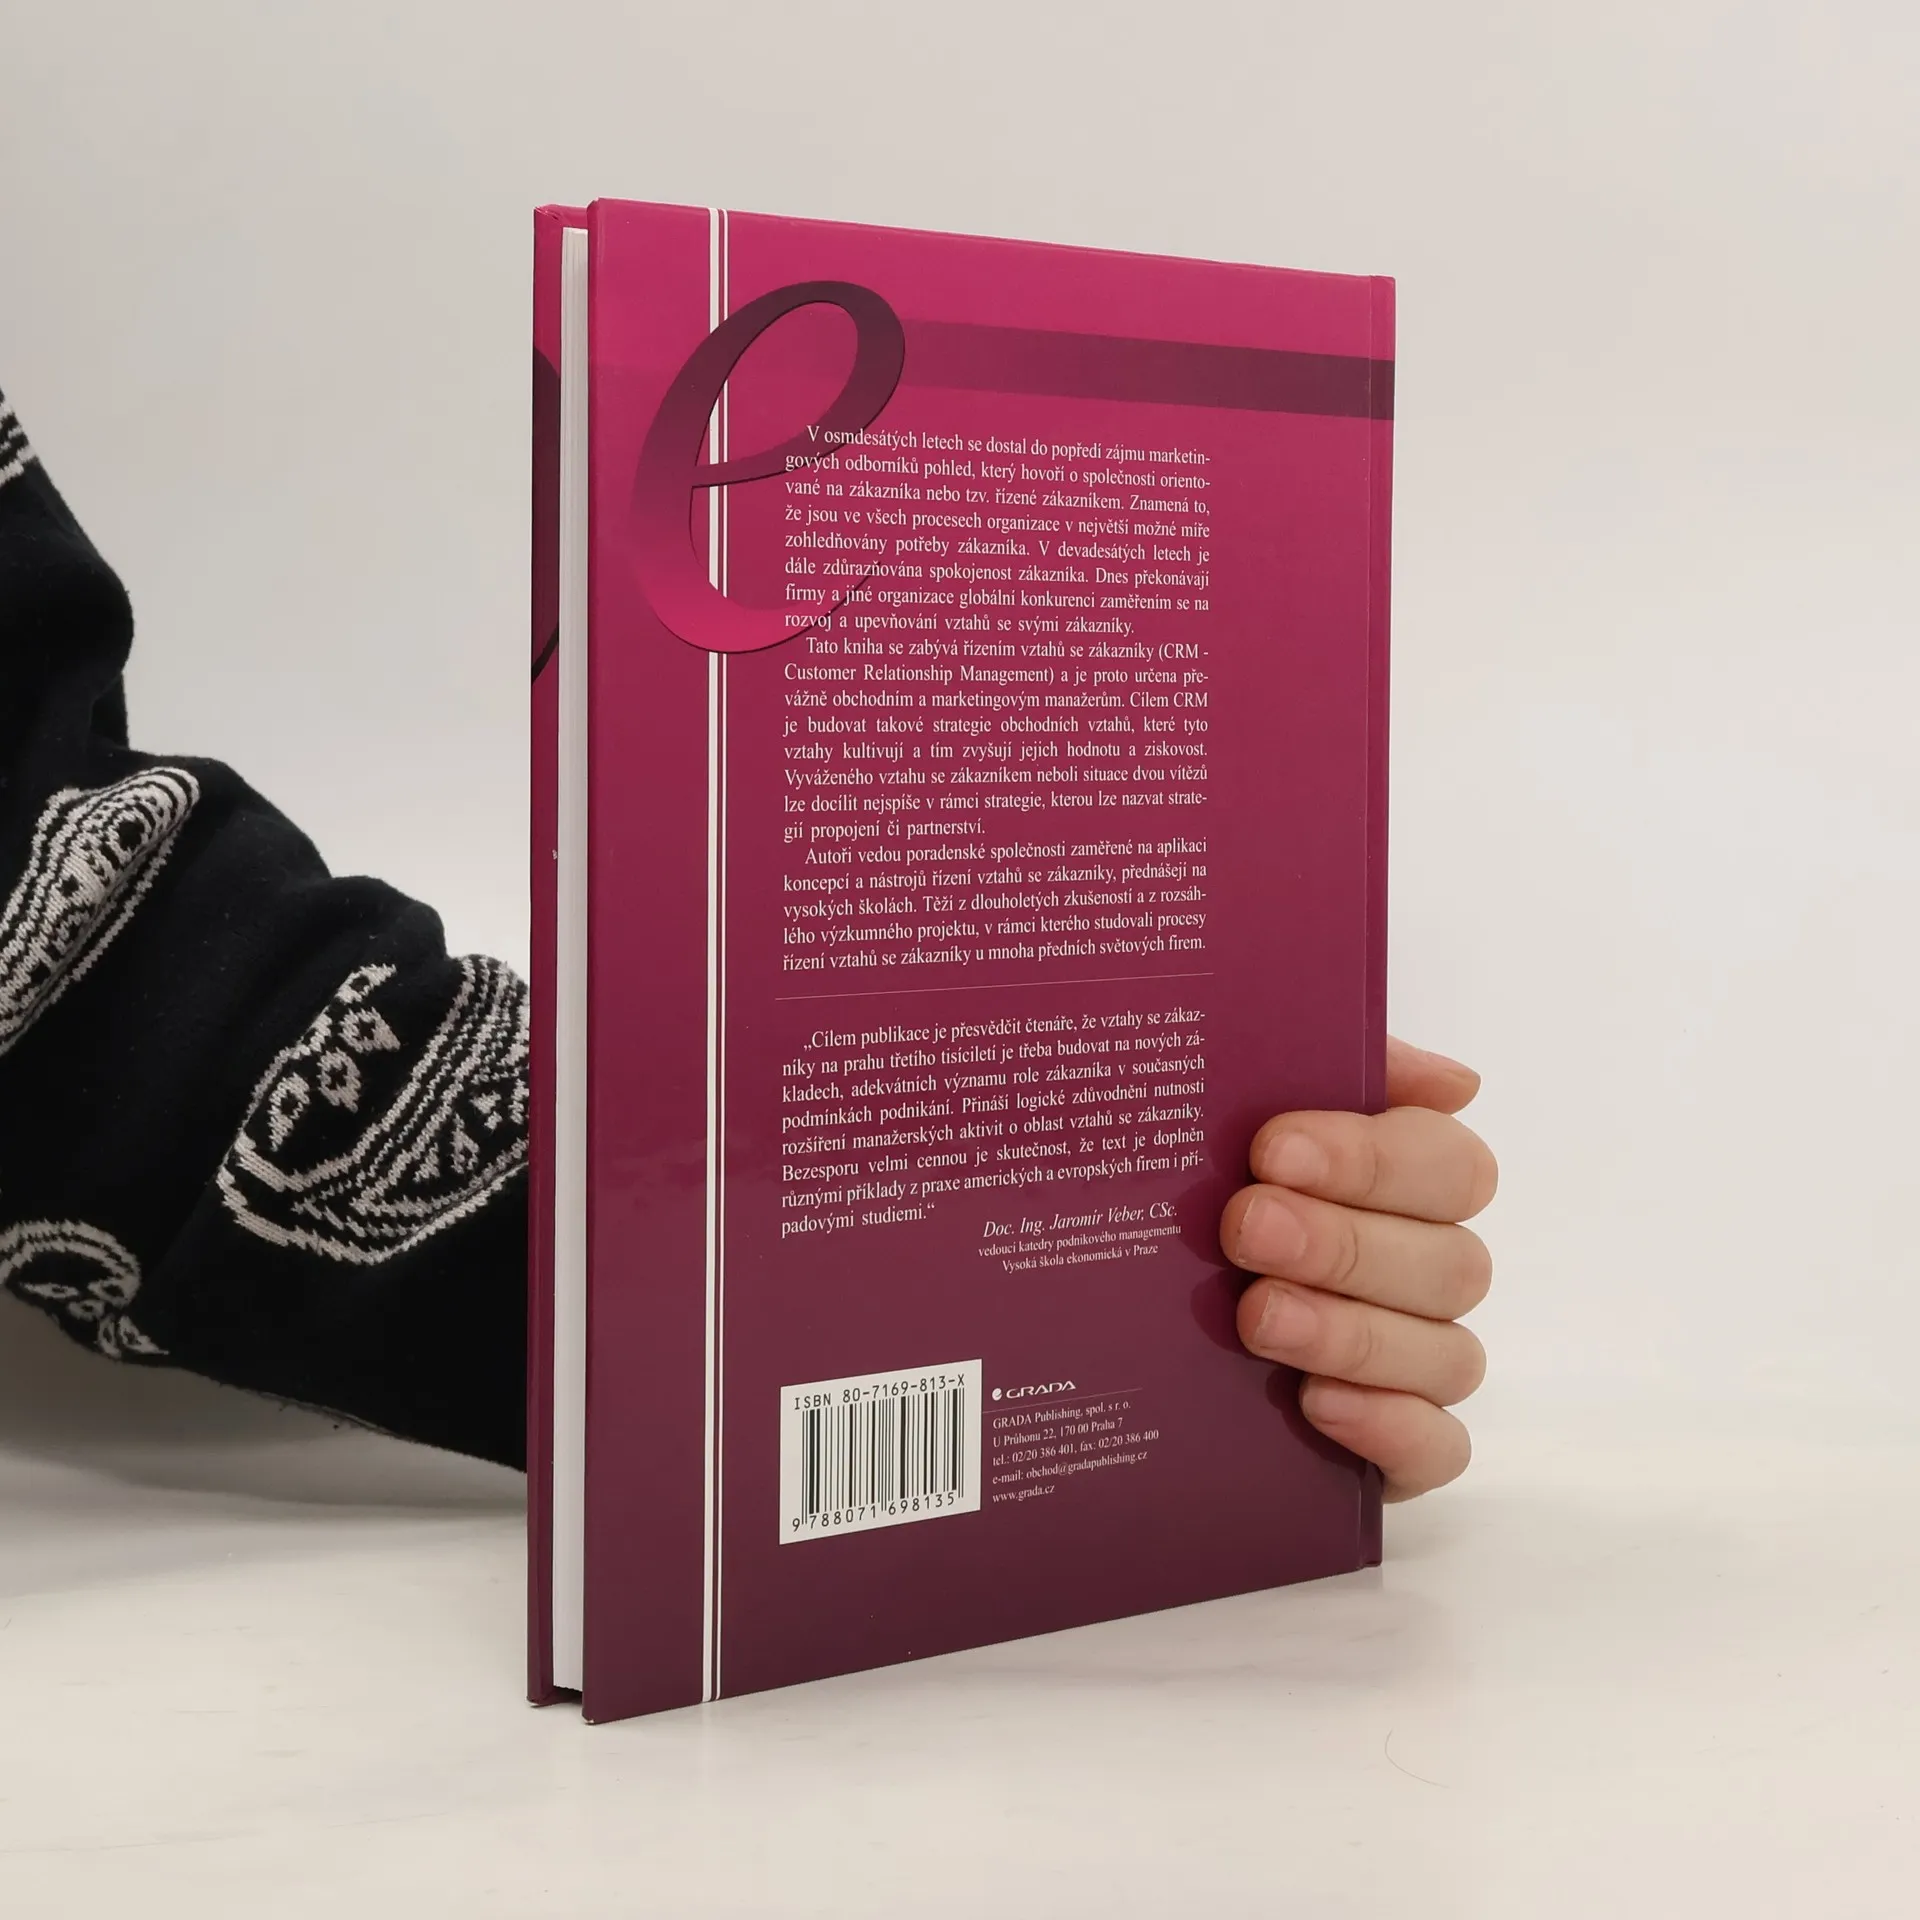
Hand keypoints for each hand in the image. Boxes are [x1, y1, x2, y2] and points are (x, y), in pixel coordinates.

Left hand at [1220, 1039, 1494, 1500]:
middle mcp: (1424, 1269)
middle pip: (1450, 1262)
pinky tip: (1316, 1402)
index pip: (1447, 1164)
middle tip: (1245, 1228)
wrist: (1106, 1318)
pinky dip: (1390, 1426)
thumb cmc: (1189, 1190)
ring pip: (1447, 1354)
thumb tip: (1455, 1083)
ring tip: (1258, 1318)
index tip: (1270, 1149)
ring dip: (1353, 1332)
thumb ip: (1320, 1064)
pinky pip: (1440, 1449)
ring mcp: (1417, 1364)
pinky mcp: (1399, 1448)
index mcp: (1403, 1181)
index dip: (1371, 1158)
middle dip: (1345, 1243)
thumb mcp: (1228, 1109)